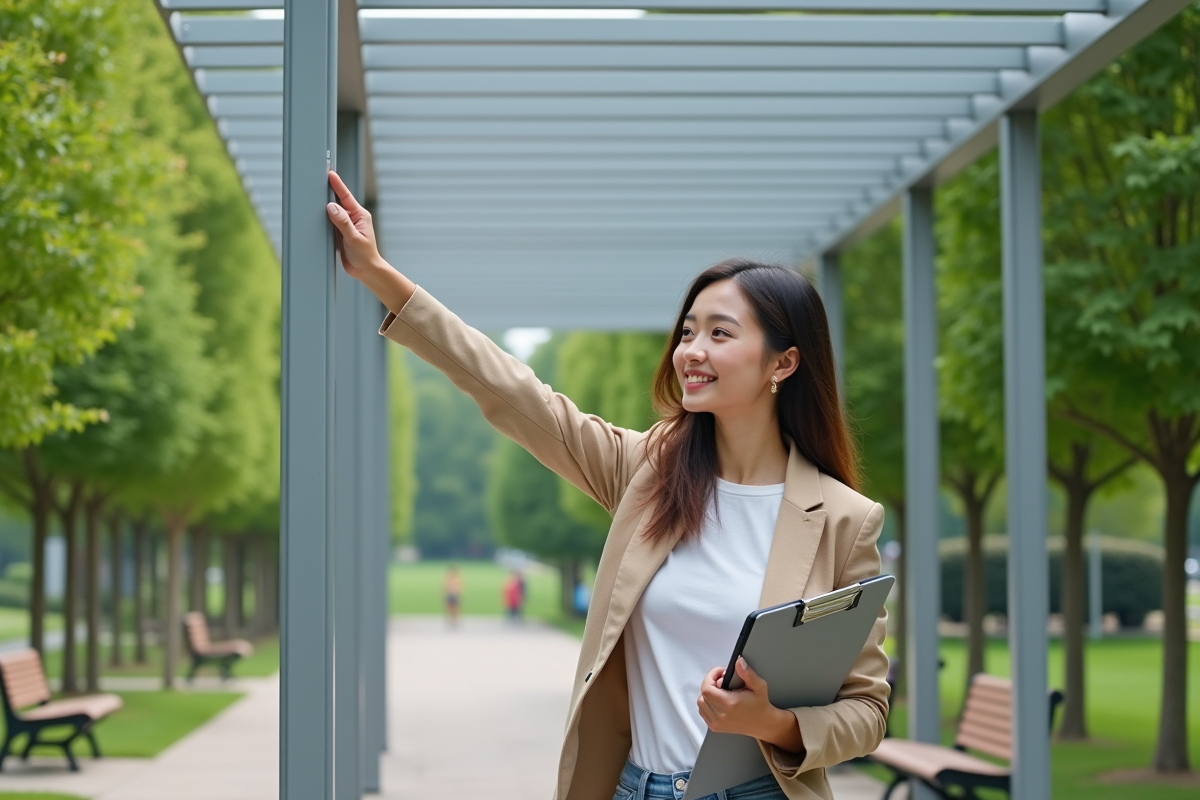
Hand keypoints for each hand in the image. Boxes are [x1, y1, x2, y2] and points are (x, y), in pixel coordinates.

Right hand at [324, 171, 416, 312]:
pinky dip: (322, 218)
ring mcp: (346, 225)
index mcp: (360, 215)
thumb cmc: (365, 255)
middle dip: (328, 191)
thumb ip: (343, 222)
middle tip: (317, 179)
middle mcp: (353, 217)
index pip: (346, 196)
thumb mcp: (354, 238)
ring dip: (323, 205)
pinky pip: (329, 222)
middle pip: (337, 201)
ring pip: (332, 211)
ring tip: (313, 195)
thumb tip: (331, 206)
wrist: (366, 270)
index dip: (337, 184)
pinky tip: (315, 214)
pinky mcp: (340, 233)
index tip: (330, 173)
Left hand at [697, 658, 804, 752]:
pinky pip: (703, 711)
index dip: (711, 676)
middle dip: (711, 683)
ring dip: (708, 694)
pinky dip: (707, 704)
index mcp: (730, 704)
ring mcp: (717, 723)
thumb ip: (748, 673)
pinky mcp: (715, 727)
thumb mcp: (759, 686)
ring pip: (701, 702)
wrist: (762, 723)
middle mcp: (721, 715)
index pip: (706, 688)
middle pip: (703, 694)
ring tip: (721, 691)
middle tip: (723, 682)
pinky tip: (718, 700)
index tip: (720, 673)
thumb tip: (739, 662)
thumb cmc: (760, 705)